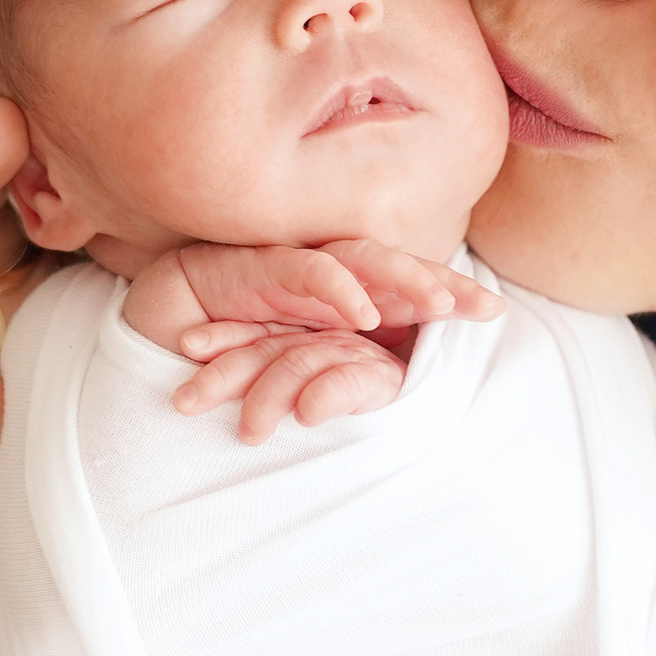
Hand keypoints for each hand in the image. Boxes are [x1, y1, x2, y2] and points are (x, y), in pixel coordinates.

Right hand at [149, 239, 503, 443]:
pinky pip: (307, 272)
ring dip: (406, 281)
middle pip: (396, 270)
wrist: (159, 332)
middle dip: (443, 284)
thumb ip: (349, 381)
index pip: (407, 293)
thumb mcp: (303, 375)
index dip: (451, 297)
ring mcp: (295, 268)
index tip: (496, 314)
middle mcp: (326, 279)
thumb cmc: (232, 358)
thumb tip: (397, 393)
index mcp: (342, 300)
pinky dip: (339, 290)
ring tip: (444, 302)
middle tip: (486, 307)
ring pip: (362, 262)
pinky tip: (366, 313)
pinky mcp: (259, 268)